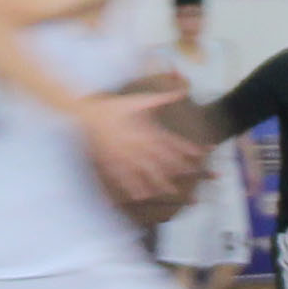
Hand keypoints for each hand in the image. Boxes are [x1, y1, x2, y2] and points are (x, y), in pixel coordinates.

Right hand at [76, 89, 193, 212]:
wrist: (88, 112)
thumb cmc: (114, 106)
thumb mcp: (140, 100)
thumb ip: (163, 98)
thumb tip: (182, 91)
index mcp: (146, 130)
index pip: (171, 142)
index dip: (186, 149)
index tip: (199, 155)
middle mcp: (137, 144)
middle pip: (160, 161)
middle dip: (173, 172)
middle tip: (187, 183)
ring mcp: (124, 154)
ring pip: (143, 172)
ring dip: (156, 182)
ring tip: (167, 193)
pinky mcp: (111, 160)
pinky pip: (122, 176)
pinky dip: (131, 187)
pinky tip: (140, 196)